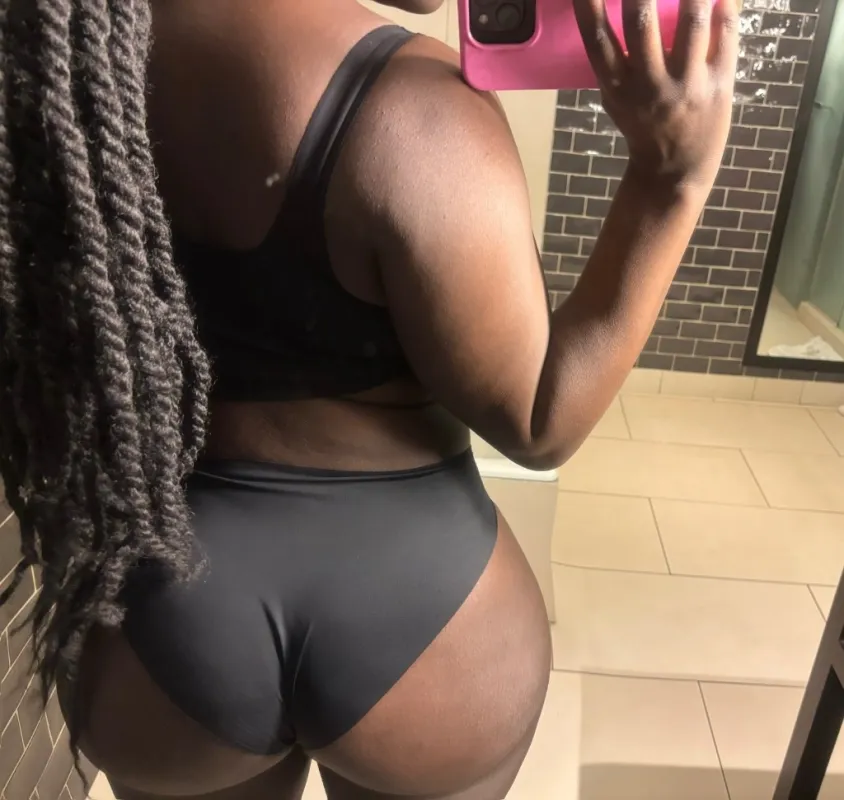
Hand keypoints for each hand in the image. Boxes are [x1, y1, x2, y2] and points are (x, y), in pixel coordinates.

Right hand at [574, 0, 738, 188]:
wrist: (675, 171)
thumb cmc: (644, 126)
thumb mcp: (617, 100)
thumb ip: (615, 61)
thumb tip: (610, 10)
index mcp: (618, 87)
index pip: (597, 38)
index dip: (590, 5)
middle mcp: (649, 84)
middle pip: (640, 20)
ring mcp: (686, 84)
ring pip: (691, 21)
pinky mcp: (720, 84)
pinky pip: (726, 35)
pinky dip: (725, 8)